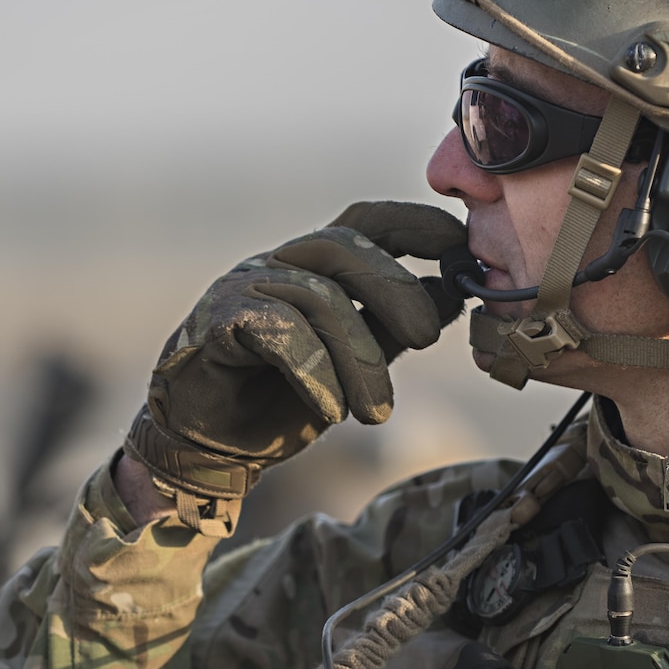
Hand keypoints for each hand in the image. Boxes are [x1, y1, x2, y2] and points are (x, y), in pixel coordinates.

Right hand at [124, 201, 464, 532]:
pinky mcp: (218, 320)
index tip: (458, 243)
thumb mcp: (354, 364)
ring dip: (359, 359)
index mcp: (312, 267)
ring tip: (376, 411)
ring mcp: (244, 286)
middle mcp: (278, 265)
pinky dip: (315, 372)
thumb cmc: (279, 400)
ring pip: (318, 298)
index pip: (366, 222)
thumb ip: (395, 329)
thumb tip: (453, 292)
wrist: (209, 446)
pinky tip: (332, 409)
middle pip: (345, 249)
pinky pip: (279, 331)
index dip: (414, 223)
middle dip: (395, 290)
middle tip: (426, 339)